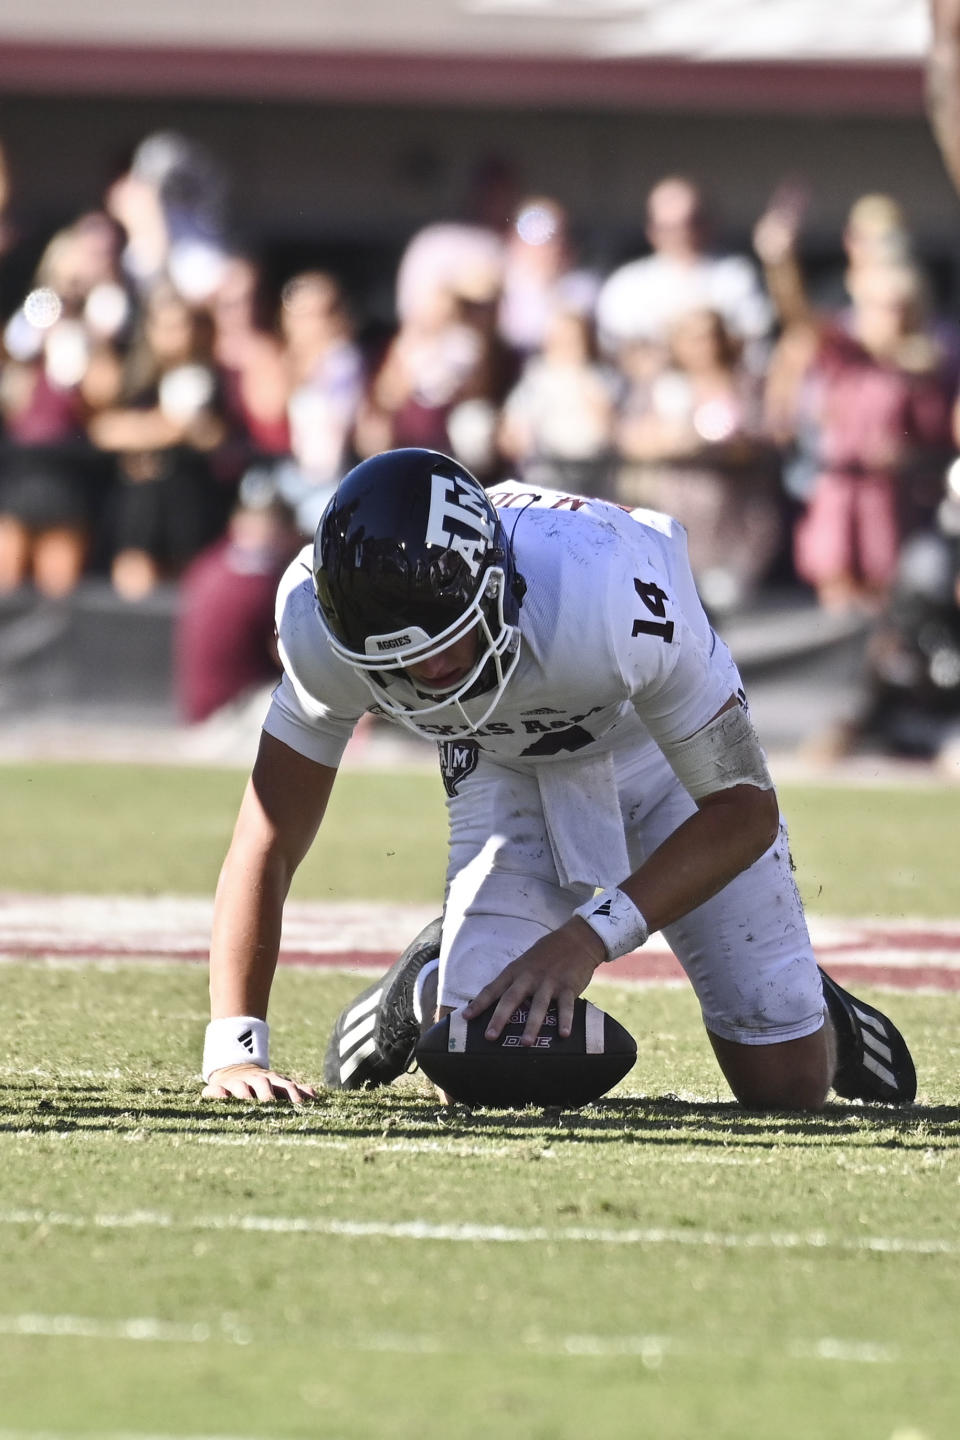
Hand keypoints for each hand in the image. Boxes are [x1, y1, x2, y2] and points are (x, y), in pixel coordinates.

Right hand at [201, 1063, 316, 1103]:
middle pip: (262, 1084)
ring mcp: (236, 1083)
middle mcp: (255, 1080)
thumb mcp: (278, 1085)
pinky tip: (221, 1098)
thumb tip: (315, 1096)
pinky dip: (217, 1094)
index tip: (300, 1106)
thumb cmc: (262, 1084)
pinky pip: (215, 1091)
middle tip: (270, 1105)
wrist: (234, 1069)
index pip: (285, 1086)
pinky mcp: (218, 1088)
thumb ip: (295, 1091)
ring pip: (240, 1086)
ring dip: (243, 1094)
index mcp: (272, 1080)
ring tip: (247, 1102)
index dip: (293, 1095)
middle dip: (267, 1094)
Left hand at [462, 919, 605, 1044]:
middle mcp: (529, 976)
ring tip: (525, 1043)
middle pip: (512, 998)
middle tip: (490, 1037)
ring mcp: (549, 981)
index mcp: (515, 971)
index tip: (466, 1017)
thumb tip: (498, 1008)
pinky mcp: (568, 986)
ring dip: (532, 1025)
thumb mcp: (525, 964)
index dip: (479, 1003)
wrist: (575, 940)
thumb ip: (514, 984)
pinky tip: (563, 1034)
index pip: (493, 988)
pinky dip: (565, 1020)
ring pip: (538, 1005)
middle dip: (500, 1018)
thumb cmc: (545, 956)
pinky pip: (566, 1006)